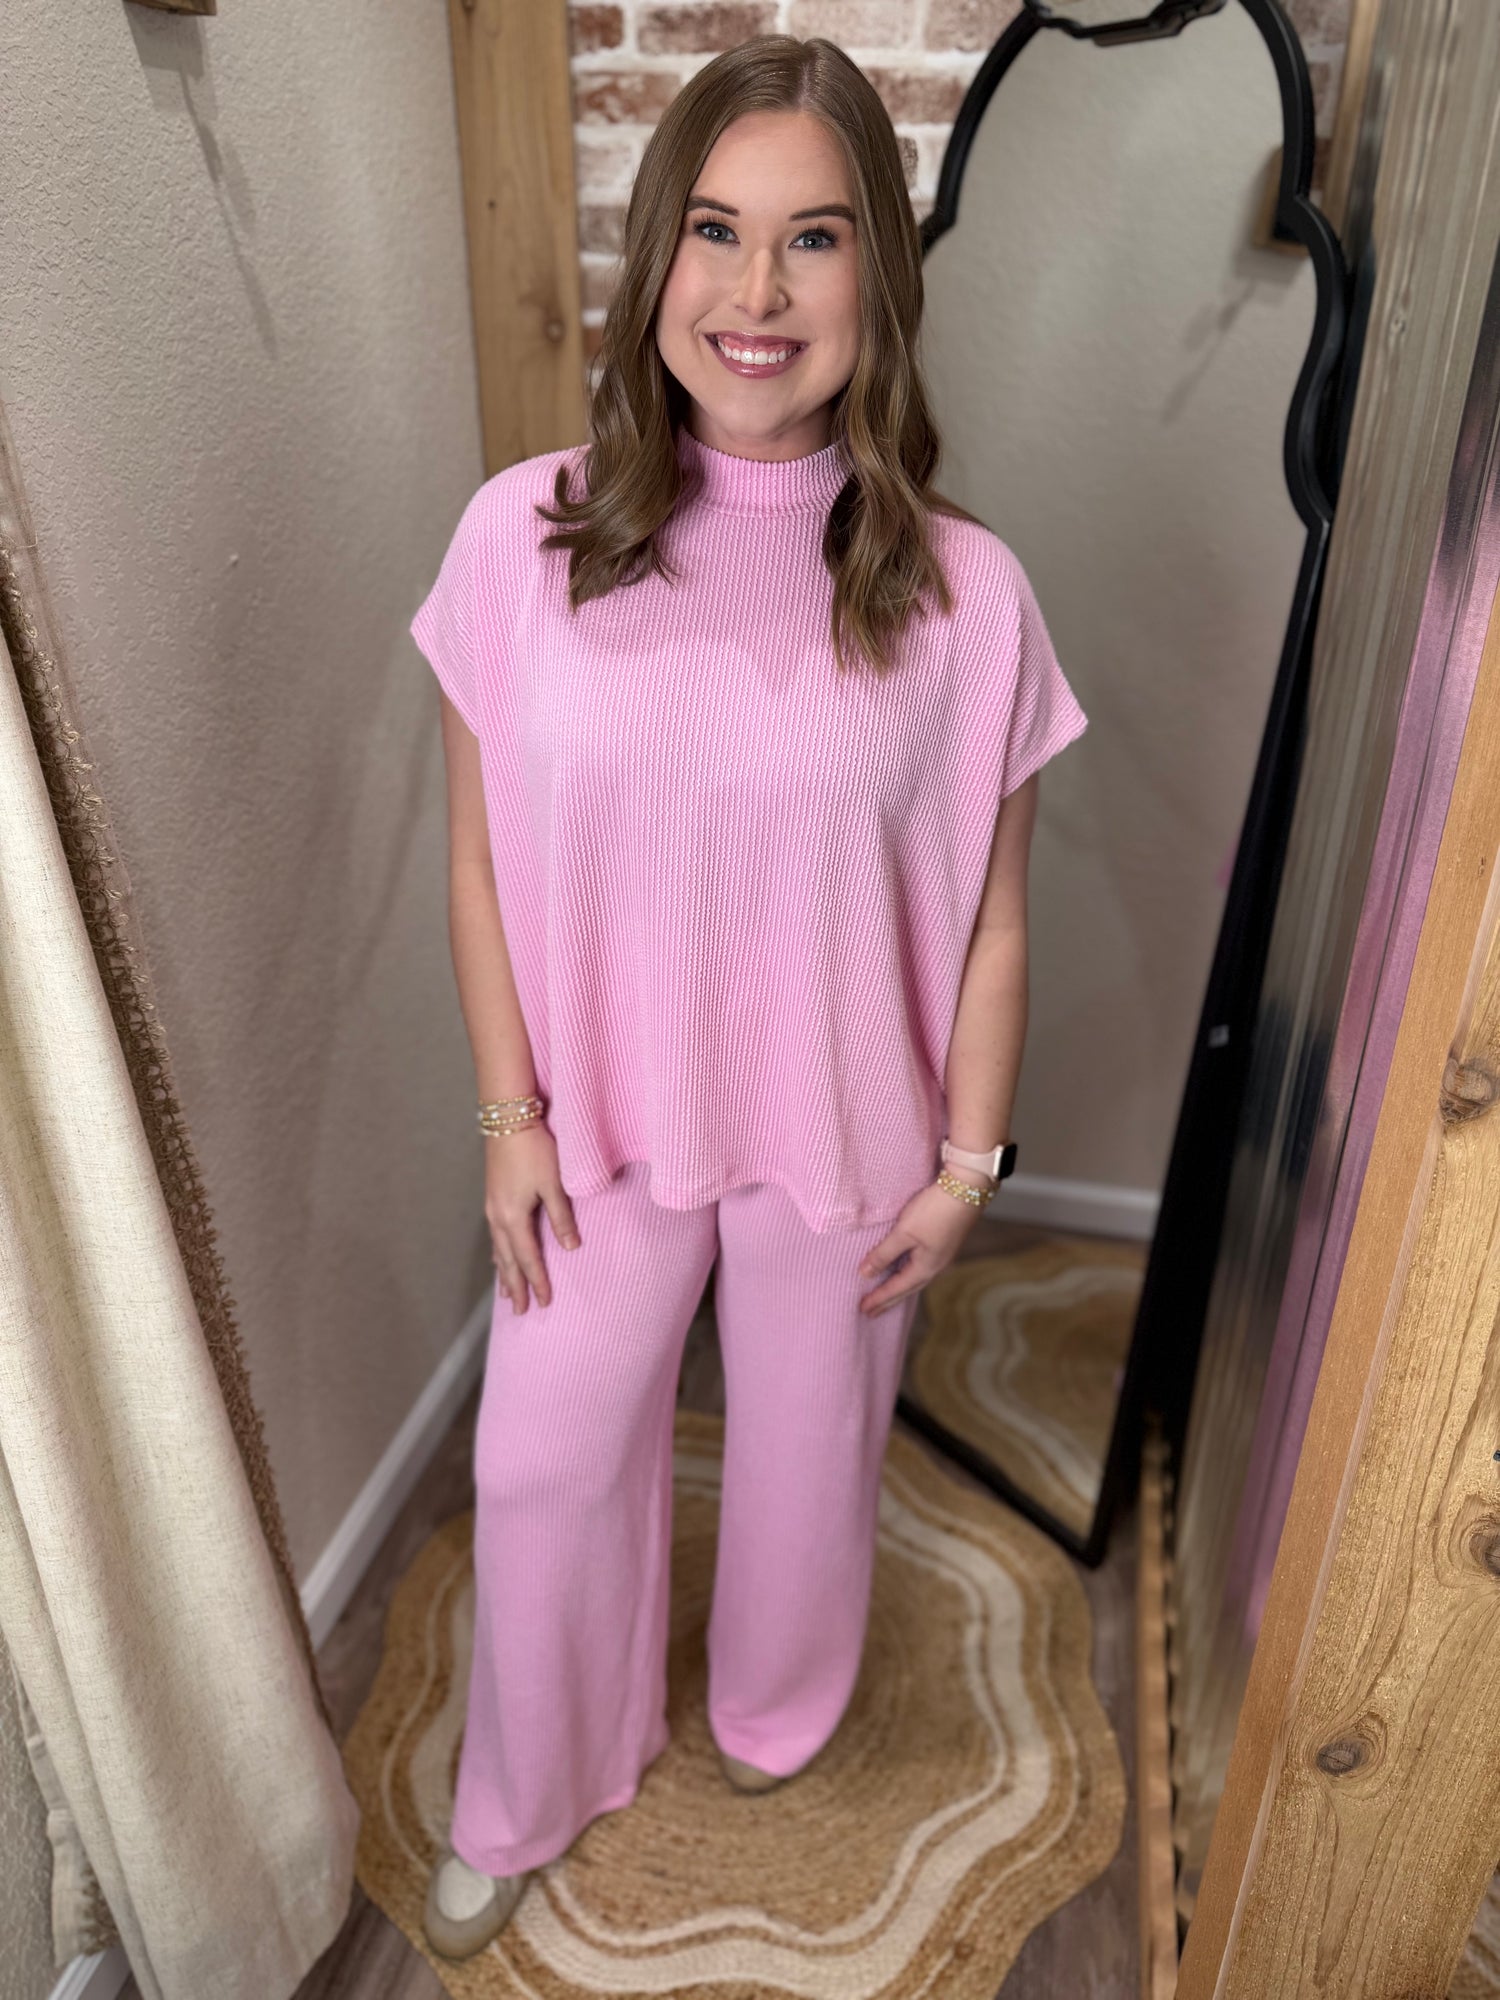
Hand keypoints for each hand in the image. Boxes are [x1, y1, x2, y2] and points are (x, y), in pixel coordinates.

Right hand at [483, 1123, 579, 1312]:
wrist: (508, 1118)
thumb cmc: (535, 1148)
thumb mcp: (554, 1183)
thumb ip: (561, 1217)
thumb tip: (571, 1247)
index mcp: (513, 1217)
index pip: (528, 1258)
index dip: (537, 1281)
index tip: (543, 1303)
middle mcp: (498, 1217)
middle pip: (508, 1260)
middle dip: (515, 1286)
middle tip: (521, 1311)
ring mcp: (492, 1207)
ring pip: (498, 1249)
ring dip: (504, 1272)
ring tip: (507, 1293)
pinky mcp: (492, 1197)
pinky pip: (495, 1235)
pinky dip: (499, 1252)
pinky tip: (500, 1255)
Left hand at [857, 1172, 989, 1317]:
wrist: (967, 1189)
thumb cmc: (934, 1210)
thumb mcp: (904, 1232)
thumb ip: (884, 1253)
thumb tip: (864, 1273)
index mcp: (926, 1267)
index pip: (897, 1288)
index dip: (879, 1299)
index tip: (862, 1310)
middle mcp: (936, 1266)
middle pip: (907, 1289)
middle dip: (888, 1301)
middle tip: (871, 1313)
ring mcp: (942, 1255)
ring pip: (915, 1279)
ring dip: (899, 1289)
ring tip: (885, 1297)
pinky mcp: (943, 1243)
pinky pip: (921, 1267)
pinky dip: (908, 1275)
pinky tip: (905, 1271)